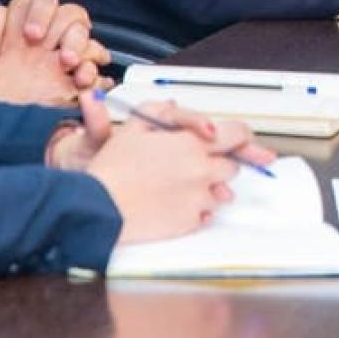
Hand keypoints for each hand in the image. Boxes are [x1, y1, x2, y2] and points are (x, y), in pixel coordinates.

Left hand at [0, 0, 111, 96]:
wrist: (10, 129)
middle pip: (45, 0)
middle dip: (40, 14)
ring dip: (73, 36)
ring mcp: (62, 45)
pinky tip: (81, 78)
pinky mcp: (82, 66)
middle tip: (34, 37)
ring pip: (75, 17)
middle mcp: (38, 33)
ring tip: (66, 61)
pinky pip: (95, 51)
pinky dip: (92, 62)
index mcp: (10, 31)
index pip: (2, 12)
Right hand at [71, 94, 273, 245]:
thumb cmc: (113, 166)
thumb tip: (193, 117)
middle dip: (217, 164)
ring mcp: (199, 199)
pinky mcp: (190, 222)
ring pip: (220, 192)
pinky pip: (206, 214)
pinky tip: (172, 203)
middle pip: (231, 166)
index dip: (240, 137)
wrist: (97, 207)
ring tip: (175, 186)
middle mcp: (202, 171)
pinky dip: (195, 209)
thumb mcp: (137, 125)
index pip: (238, 135)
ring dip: (206, 188)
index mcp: (192, 144)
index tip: (241, 141)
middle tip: (192, 165)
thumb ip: (171, 115)